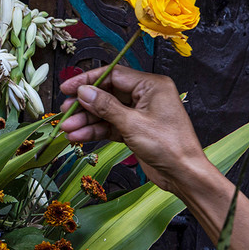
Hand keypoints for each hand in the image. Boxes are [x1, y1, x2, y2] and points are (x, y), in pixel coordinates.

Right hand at [59, 65, 208, 192]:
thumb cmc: (168, 146)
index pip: (113, 75)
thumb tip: (83, 91)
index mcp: (151, 86)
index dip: (88, 81)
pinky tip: (79, 136)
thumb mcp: (132, 124)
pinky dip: (95, 131)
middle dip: (84, 105)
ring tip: (67, 129)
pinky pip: (110, 125)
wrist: (183, 174)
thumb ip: (105, 106)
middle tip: (65, 112)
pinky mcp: (134, 129)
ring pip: (105, 112)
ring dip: (86, 121)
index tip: (67, 88)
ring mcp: (139, 113)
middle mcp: (145, 96)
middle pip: (106, 94)